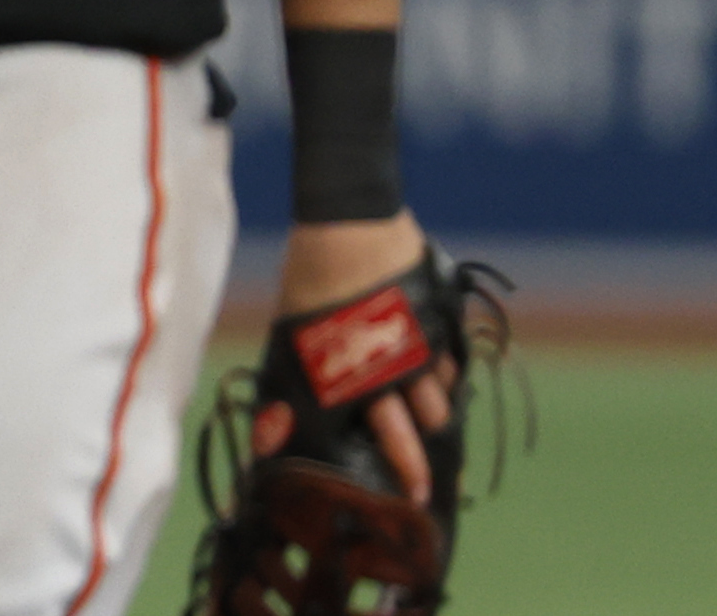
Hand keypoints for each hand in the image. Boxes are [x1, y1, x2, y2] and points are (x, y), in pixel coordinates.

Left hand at [264, 211, 456, 503]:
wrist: (348, 220)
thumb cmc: (309, 280)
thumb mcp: (288, 334)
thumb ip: (285, 390)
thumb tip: (264, 447)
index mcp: (342, 373)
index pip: (365, 438)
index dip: (382, 469)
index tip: (393, 496)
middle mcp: (386, 368)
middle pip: (411, 432)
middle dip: (416, 469)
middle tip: (424, 495)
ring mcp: (420, 347)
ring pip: (438, 404)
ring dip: (434, 422)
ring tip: (433, 437)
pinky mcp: (442, 326)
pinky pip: (451, 369)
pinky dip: (445, 383)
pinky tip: (438, 389)